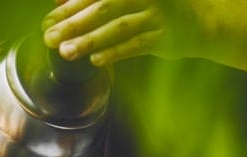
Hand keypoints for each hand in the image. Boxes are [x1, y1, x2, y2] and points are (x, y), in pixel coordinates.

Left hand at [41, 0, 208, 65]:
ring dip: (90, 41)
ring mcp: (155, 16)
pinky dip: (116, 52)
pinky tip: (96, 60)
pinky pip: (136, 46)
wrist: (198, 21)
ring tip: (66, 52)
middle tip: (50, 38)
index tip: (48, 21)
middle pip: (102, 9)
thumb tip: (60, 0)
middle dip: (73, 24)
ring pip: (118, 28)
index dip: (68, 8)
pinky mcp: (164, 37)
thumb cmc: (153, 7)